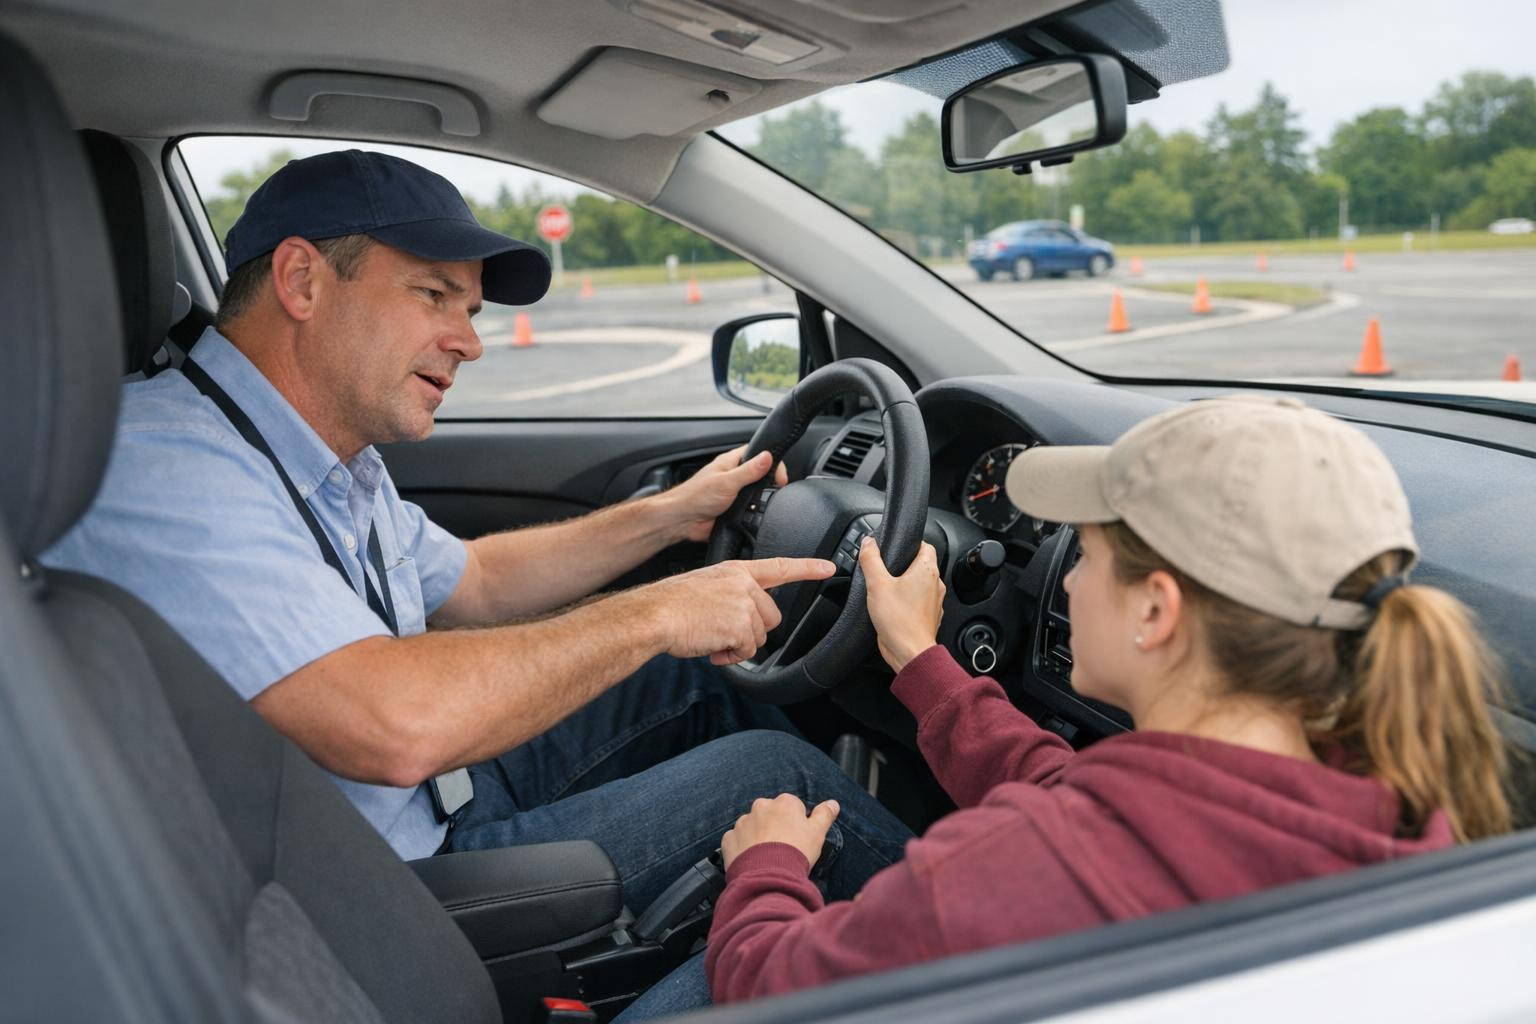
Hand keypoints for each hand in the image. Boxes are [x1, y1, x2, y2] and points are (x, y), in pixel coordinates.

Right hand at [640, 556, 834, 665]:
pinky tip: (712, 648)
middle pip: (771, 616)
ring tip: (712, 638)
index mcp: (736, 571)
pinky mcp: (741, 626)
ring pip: (759, 636)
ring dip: (738, 645)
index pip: (780, 567)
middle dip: (752, 631)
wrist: (654, 614)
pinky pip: (747, 651)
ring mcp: (744, 605)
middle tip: (723, 633)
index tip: (830, 567)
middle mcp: (744, 584)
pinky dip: (731, 656)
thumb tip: (738, 617)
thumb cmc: (670, 603)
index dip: (808, 568)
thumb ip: (729, 594)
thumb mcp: (705, 585)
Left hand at [665, 445, 789, 543]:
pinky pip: (751, 509)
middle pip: (761, 474)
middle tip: (777, 489)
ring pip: (757, 493)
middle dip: (770, 482)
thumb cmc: (695, 497)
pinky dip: (755, 513)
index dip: (772, 461)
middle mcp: (734, 476)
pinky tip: (756, 515)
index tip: (780, 476)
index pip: (758, 453)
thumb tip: (767, 457)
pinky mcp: (734, 509)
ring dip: (762, 499)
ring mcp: (735, 492)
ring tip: (764, 502)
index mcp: (731, 462)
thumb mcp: (727, 482)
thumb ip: (749, 471)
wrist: (682, 521)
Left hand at [721, 793, 839, 871]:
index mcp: (784, 802)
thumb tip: (833, 803)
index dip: (796, 823)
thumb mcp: (817, 833)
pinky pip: (736, 840)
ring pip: (752, 826)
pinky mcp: (729, 838)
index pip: (792, 806)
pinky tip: (752, 860)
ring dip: (758, 836)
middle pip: (770, 813)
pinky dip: (742, 847)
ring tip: (767, 857)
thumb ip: (824, 815)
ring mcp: (743, 822)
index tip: (798, 838)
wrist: (768, 877)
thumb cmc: (796, 852)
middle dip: (775, 826)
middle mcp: (761, 806)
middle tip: (782, 848)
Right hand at [859, 538, 944, 672]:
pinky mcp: (929, 616)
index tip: (896, 548)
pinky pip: (920, 602)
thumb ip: (871, 560)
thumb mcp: (877, 584)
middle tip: (886, 570)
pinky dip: (909, 601)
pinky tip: (894, 607)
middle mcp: (936, 584)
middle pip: (922, 565)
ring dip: (906, 584)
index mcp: (927, 570)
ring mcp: (935, 602)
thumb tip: (868, 543)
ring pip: (921, 585)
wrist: (910, 652)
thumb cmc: (899, 621)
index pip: (926, 546)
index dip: (911, 544)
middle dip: (905, 566)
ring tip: (888, 589)